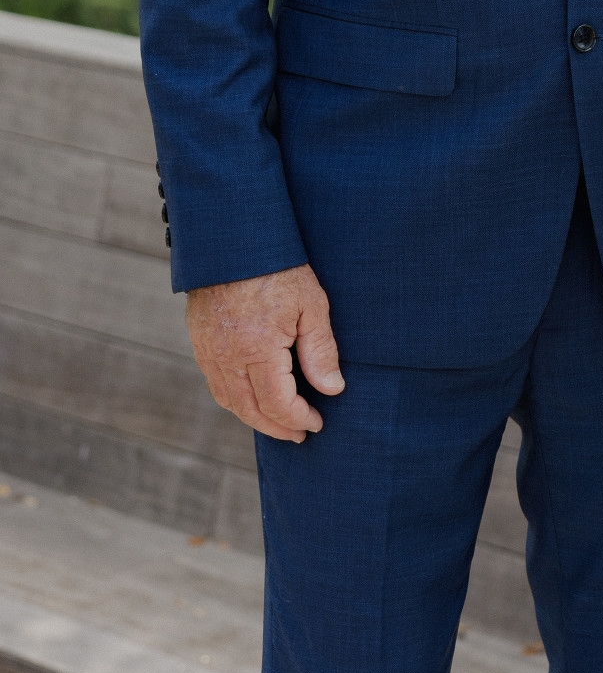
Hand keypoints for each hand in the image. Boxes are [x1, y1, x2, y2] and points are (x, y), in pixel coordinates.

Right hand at [186, 265, 344, 442]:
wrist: (233, 237)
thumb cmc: (278, 268)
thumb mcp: (312, 305)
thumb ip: (321, 351)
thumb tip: (332, 389)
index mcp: (256, 349)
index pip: (278, 404)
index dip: (299, 419)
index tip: (317, 423)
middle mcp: (226, 356)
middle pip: (250, 411)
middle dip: (277, 427)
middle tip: (299, 435)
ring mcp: (207, 350)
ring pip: (228, 400)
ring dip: (254, 418)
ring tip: (279, 422)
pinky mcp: (199, 340)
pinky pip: (215, 382)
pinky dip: (235, 399)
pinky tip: (253, 397)